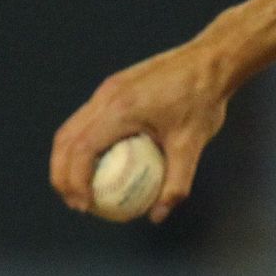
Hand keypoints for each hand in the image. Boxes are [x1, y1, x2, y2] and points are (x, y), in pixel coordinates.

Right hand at [49, 41, 231, 222]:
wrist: (212, 61)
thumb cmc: (203, 100)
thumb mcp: (192, 144)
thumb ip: (176, 182)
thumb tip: (157, 215)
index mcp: (121, 109)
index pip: (82, 149)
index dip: (74, 181)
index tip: (85, 205)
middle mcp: (107, 96)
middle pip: (66, 140)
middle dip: (62, 175)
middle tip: (77, 204)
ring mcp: (108, 89)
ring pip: (72, 127)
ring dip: (68, 159)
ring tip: (81, 189)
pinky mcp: (114, 86)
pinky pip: (88, 118)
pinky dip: (83, 143)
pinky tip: (100, 163)